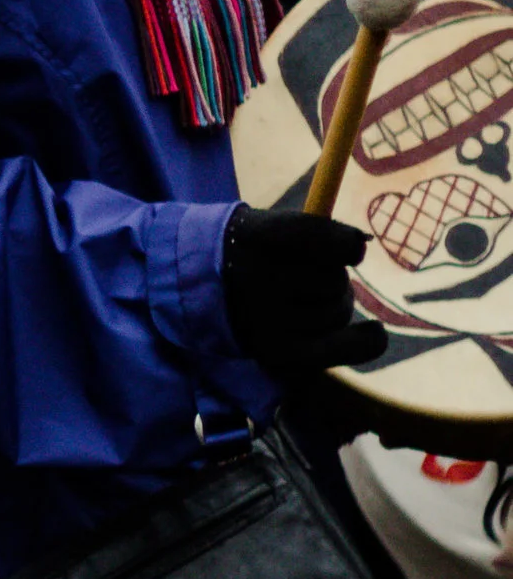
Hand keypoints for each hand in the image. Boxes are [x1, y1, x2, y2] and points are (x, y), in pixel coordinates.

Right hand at [220, 205, 381, 375]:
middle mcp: (256, 278)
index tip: (355, 248)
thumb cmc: (255, 252)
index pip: (313, 236)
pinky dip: (362, 342)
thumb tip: (359, 245)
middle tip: (303, 278)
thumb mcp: (271, 226)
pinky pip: (337, 349)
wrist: (204, 288)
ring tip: (302, 302)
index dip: (345, 243)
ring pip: (338, 311)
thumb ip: (314, 233)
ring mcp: (265, 321)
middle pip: (335, 280)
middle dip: (330, 277)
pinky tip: (374, 331)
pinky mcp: (276, 353)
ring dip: (332, 306)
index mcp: (253, 235)